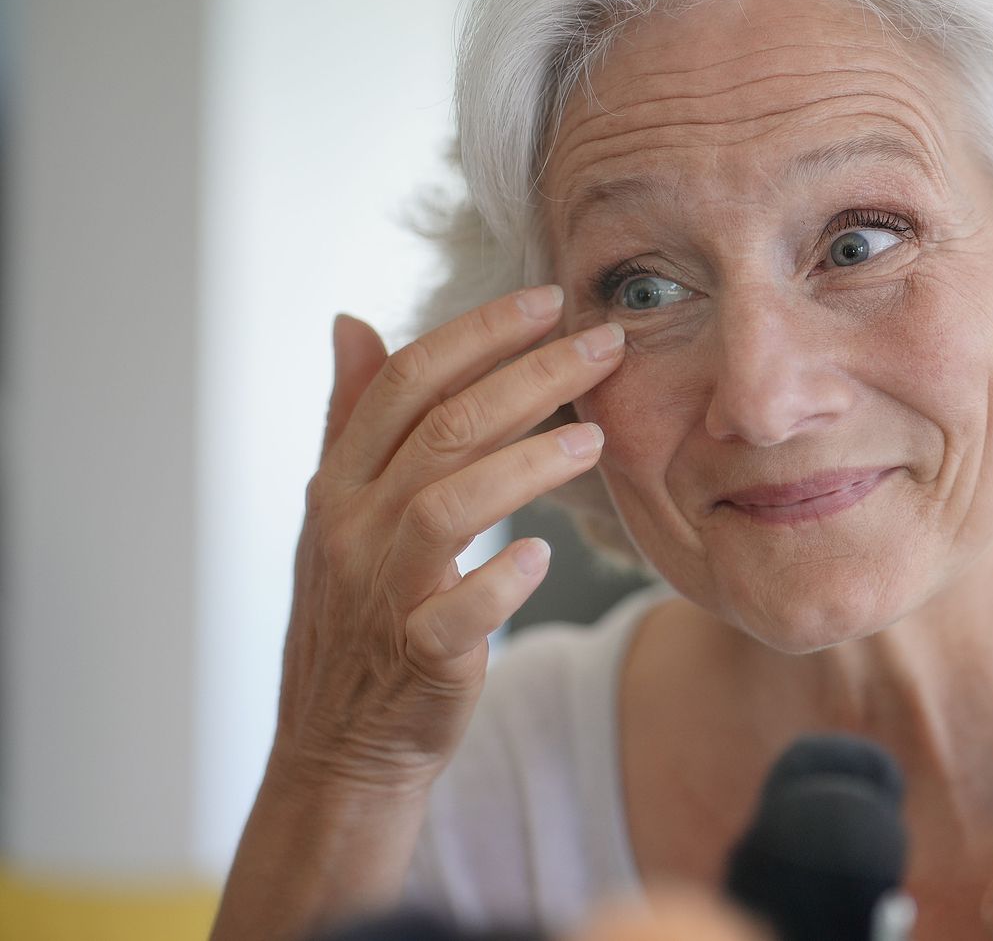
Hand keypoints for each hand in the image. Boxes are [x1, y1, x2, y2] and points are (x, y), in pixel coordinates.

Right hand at [272, 285, 623, 795]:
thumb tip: (351, 321)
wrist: (342, 743)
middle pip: (444, 427)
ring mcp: (382, 593)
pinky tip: (544, 555)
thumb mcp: (337, 512)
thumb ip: (351, 418)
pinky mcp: (419, 657)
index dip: (479, 333)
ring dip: (529, 463)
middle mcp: (354, 528)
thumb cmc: (356, 614)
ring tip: (598, 437)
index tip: (549, 299)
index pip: (406, 382)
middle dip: (531, 374)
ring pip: (451, 504)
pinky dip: (502, 579)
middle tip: (605, 344)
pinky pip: (459, 610)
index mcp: (339, 482)